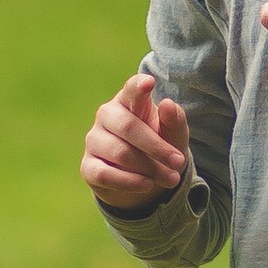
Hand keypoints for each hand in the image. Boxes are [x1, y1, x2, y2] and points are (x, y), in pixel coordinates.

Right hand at [82, 70, 189, 209]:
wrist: (144, 179)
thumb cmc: (159, 146)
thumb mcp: (174, 134)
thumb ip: (174, 120)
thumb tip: (167, 104)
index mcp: (128, 100)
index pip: (131, 89)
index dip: (139, 86)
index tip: (149, 82)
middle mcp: (107, 116)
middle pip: (128, 127)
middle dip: (157, 147)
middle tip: (179, 162)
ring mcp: (94, 140)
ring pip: (120, 153)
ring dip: (149, 168)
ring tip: (170, 178)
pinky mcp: (88, 166)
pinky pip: (105, 174)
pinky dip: (130, 182)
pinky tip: (147, 185)